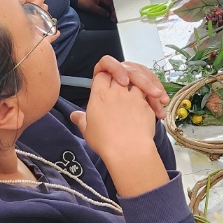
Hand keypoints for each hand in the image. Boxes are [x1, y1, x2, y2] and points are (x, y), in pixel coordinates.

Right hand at [68, 62, 166, 196]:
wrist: (128, 150)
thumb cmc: (106, 142)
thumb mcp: (87, 131)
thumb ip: (81, 119)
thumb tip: (74, 115)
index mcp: (99, 95)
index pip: (102, 73)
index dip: (104, 76)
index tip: (106, 85)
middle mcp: (116, 91)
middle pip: (119, 74)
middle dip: (120, 78)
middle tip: (122, 88)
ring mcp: (133, 96)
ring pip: (136, 80)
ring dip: (136, 85)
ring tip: (136, 97)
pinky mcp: (146, 103)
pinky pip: (148, 93)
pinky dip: (148, 96)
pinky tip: (148, 106)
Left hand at [75, 0, 115, 21]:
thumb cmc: (82, 0)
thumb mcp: (92, 7)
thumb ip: (101, 11)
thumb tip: (107, 14)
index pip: (110, 3)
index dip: (113, 10)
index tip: (113, 16)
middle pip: (109, 3)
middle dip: (111, 10)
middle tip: (113, 17)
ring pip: (106, 4)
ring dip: (108, 10)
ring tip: (110, 16)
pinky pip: (102, 4)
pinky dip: (104, 8)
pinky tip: (105, 12)